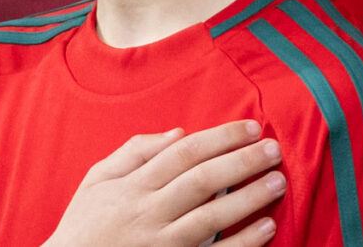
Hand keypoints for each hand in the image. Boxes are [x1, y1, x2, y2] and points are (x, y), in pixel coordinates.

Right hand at [43, 120, 286, 246]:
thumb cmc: (84, 225)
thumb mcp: (96, 181)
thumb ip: (134, 152)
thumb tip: (179, 132)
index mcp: (133, 187)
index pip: (185, 153)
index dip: (221, 137)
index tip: (252, 127)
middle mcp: (148, 213)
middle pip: (203, 180)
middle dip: (242, 161)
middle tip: (274, 149)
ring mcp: (160, 244)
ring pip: (211, 217)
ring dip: (249, 198)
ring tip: (278, 181)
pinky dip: (241, 243)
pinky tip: (265, 228)